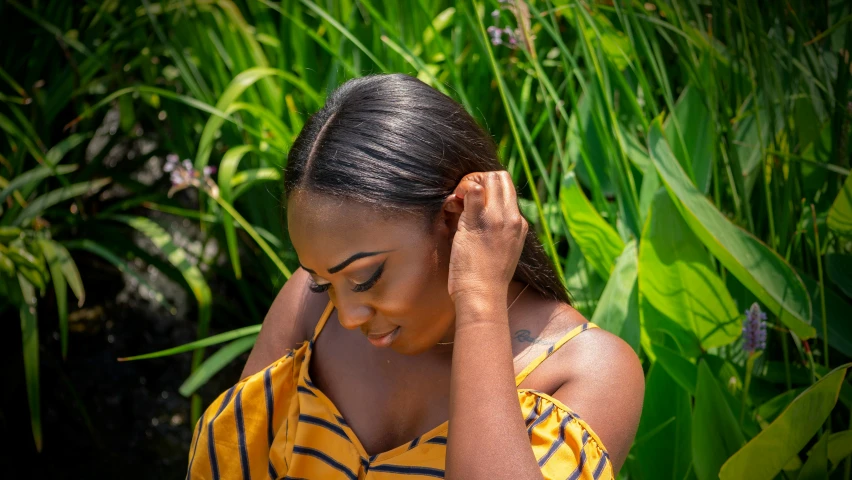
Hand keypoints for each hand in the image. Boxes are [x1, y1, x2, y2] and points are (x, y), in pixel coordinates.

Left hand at [446, 171, 527, 306]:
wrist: (483, 296)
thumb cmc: (486, 280)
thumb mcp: (501, 252)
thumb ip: (496, 232)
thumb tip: (476, 216)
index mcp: (519, 225)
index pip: (507, 190)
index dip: (487, 189)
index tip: (472, 204)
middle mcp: (512, 218)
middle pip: (500, 177)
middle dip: (479, 179)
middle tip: (462, 197)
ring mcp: (497, 219)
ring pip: (489, 177)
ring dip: (468, 183)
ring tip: (457, 202)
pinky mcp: (479, 222)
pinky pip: (473, 189)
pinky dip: (460, 190)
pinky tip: (452, 206)